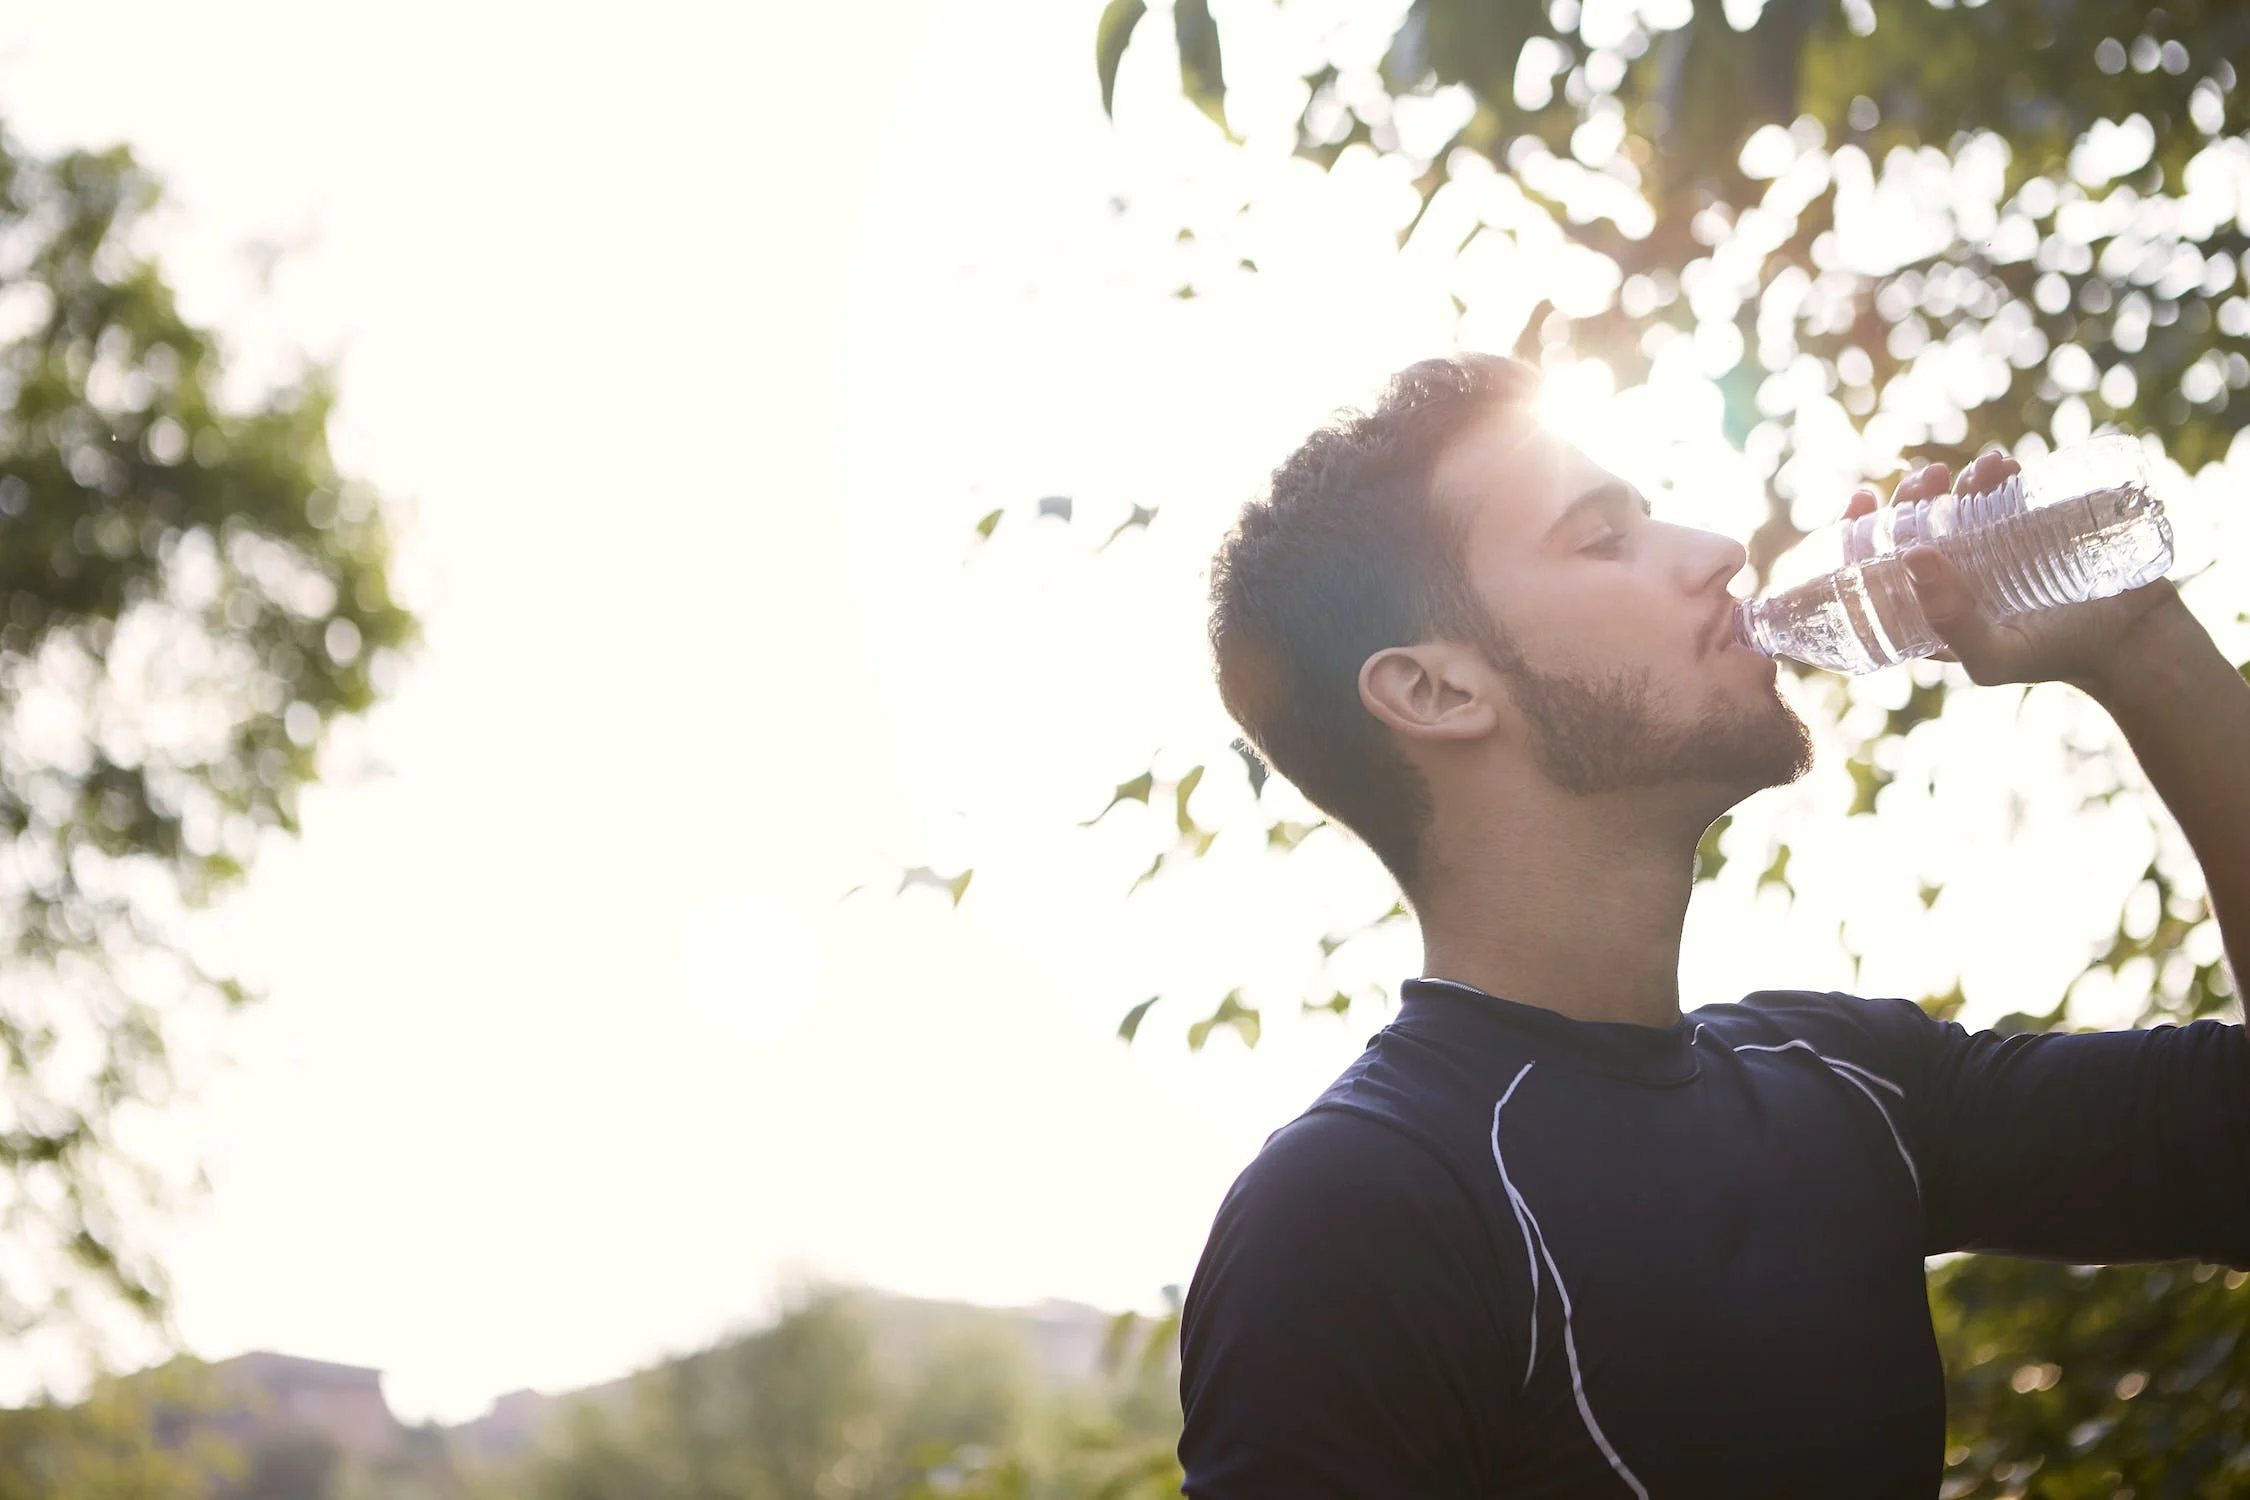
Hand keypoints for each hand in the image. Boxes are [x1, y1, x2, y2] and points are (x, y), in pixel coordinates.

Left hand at [1840, 451, 2187, 691]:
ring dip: (1958, 479)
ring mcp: (1994, 552)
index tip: (1863, 498)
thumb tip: (1910, 555)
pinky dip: (1998, 475)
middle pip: (1915, 527)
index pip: (1876, 569)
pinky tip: (2002, 465)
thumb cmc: (2054, 657)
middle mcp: (1955, 578)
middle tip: (1928, 477)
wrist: (2134, 642)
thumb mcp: (1992, 656)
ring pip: (1958, 505)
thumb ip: (1949, 620)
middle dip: (1912, 496)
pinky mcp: (2033, 530)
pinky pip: (2005, 494)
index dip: (1859, 533)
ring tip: (1980, 468)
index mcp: (1929, 610)